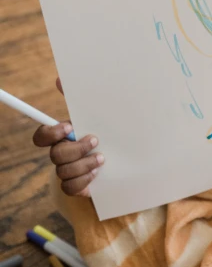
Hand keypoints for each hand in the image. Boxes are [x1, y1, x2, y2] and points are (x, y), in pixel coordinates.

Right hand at [32, 78, 102, 196]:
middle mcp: (59, 154)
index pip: (42, 136)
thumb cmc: (98, 131)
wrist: (113, 156)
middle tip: (95, 141)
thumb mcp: (90, 114)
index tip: (69, 126)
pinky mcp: (75, 185)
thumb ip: (75, 99)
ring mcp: (65, 171)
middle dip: (76, 149)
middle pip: (55, 155)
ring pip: (63, 172)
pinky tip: (97, 173)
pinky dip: (83, 181)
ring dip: (84, 165)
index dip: (51, 133)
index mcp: (60, 137)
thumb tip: (59, 79)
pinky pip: (70, 187)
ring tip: (102, 158)